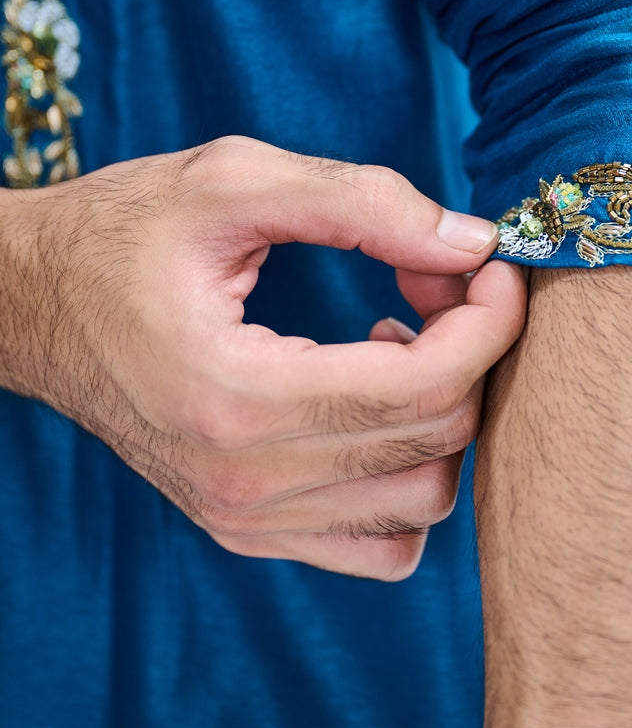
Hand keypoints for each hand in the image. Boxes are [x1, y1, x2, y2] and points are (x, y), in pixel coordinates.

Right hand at [0, 136, 525, 577]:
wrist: (31, 303)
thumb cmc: (123, 231)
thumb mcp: (233, 181)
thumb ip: (362, 203)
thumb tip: (473, 242)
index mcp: (237, 396)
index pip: (426, 387)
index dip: (490, 320)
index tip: (488, 263)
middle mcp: (244, 481)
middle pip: (438, 442)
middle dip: (471, 352)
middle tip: (435, 282)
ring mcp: (244, 519)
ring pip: (424, 503)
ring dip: (443, 416)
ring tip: (392, 339)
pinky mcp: (248, 530)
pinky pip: (383, 546)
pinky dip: (407, 479)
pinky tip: (369, 401)